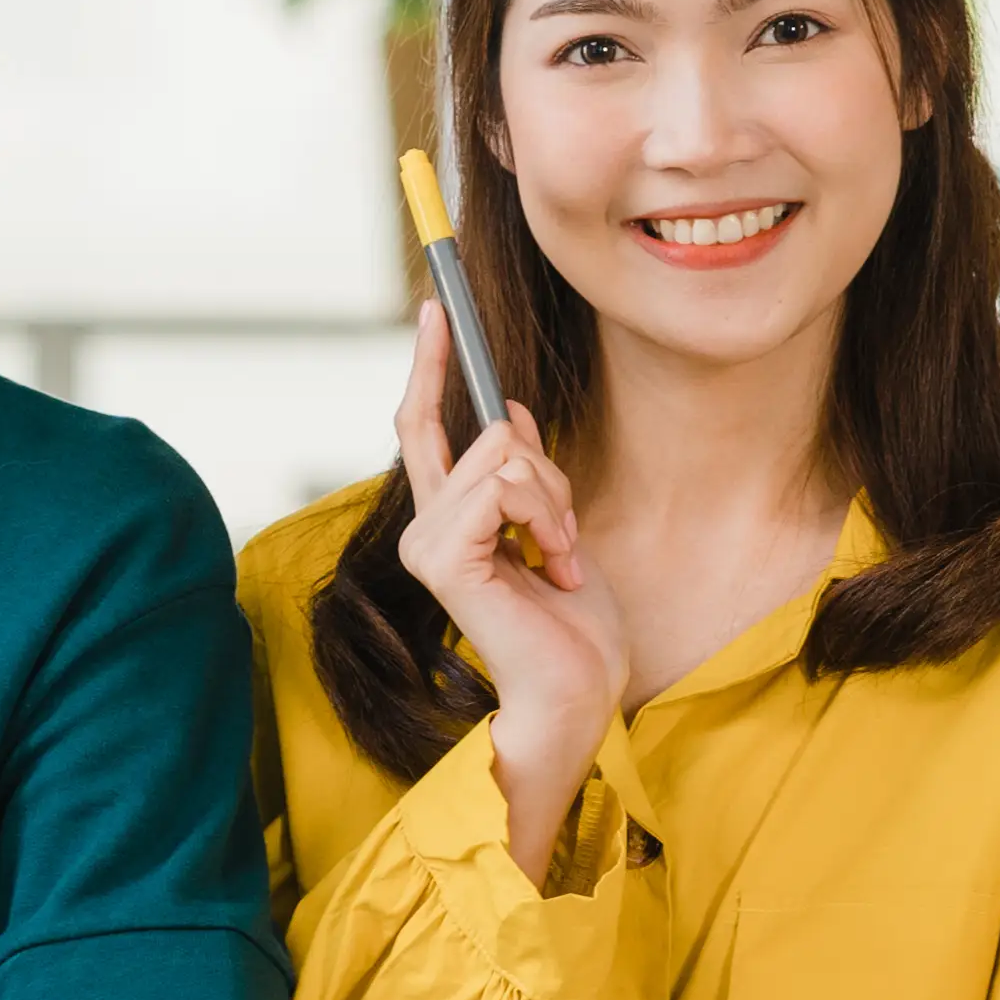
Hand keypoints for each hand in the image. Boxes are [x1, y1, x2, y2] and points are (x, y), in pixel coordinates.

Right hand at [389, 303, 631, 874]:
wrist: (576, 693)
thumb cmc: (570, 626)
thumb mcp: (554, 525)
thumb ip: (521, 472)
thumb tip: (505, 412)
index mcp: (445, 520)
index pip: (424, 423)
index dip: (432, 362)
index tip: (440, 306)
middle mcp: (423, 528)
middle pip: (483, 432)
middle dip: (545, 471)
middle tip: (562, 536)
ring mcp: (428, 543)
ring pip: (503, 455)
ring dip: (553, 500)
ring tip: (560, 559)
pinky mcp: (444, 558)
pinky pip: (502, 488)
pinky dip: (544, 518)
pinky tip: (552, 567)